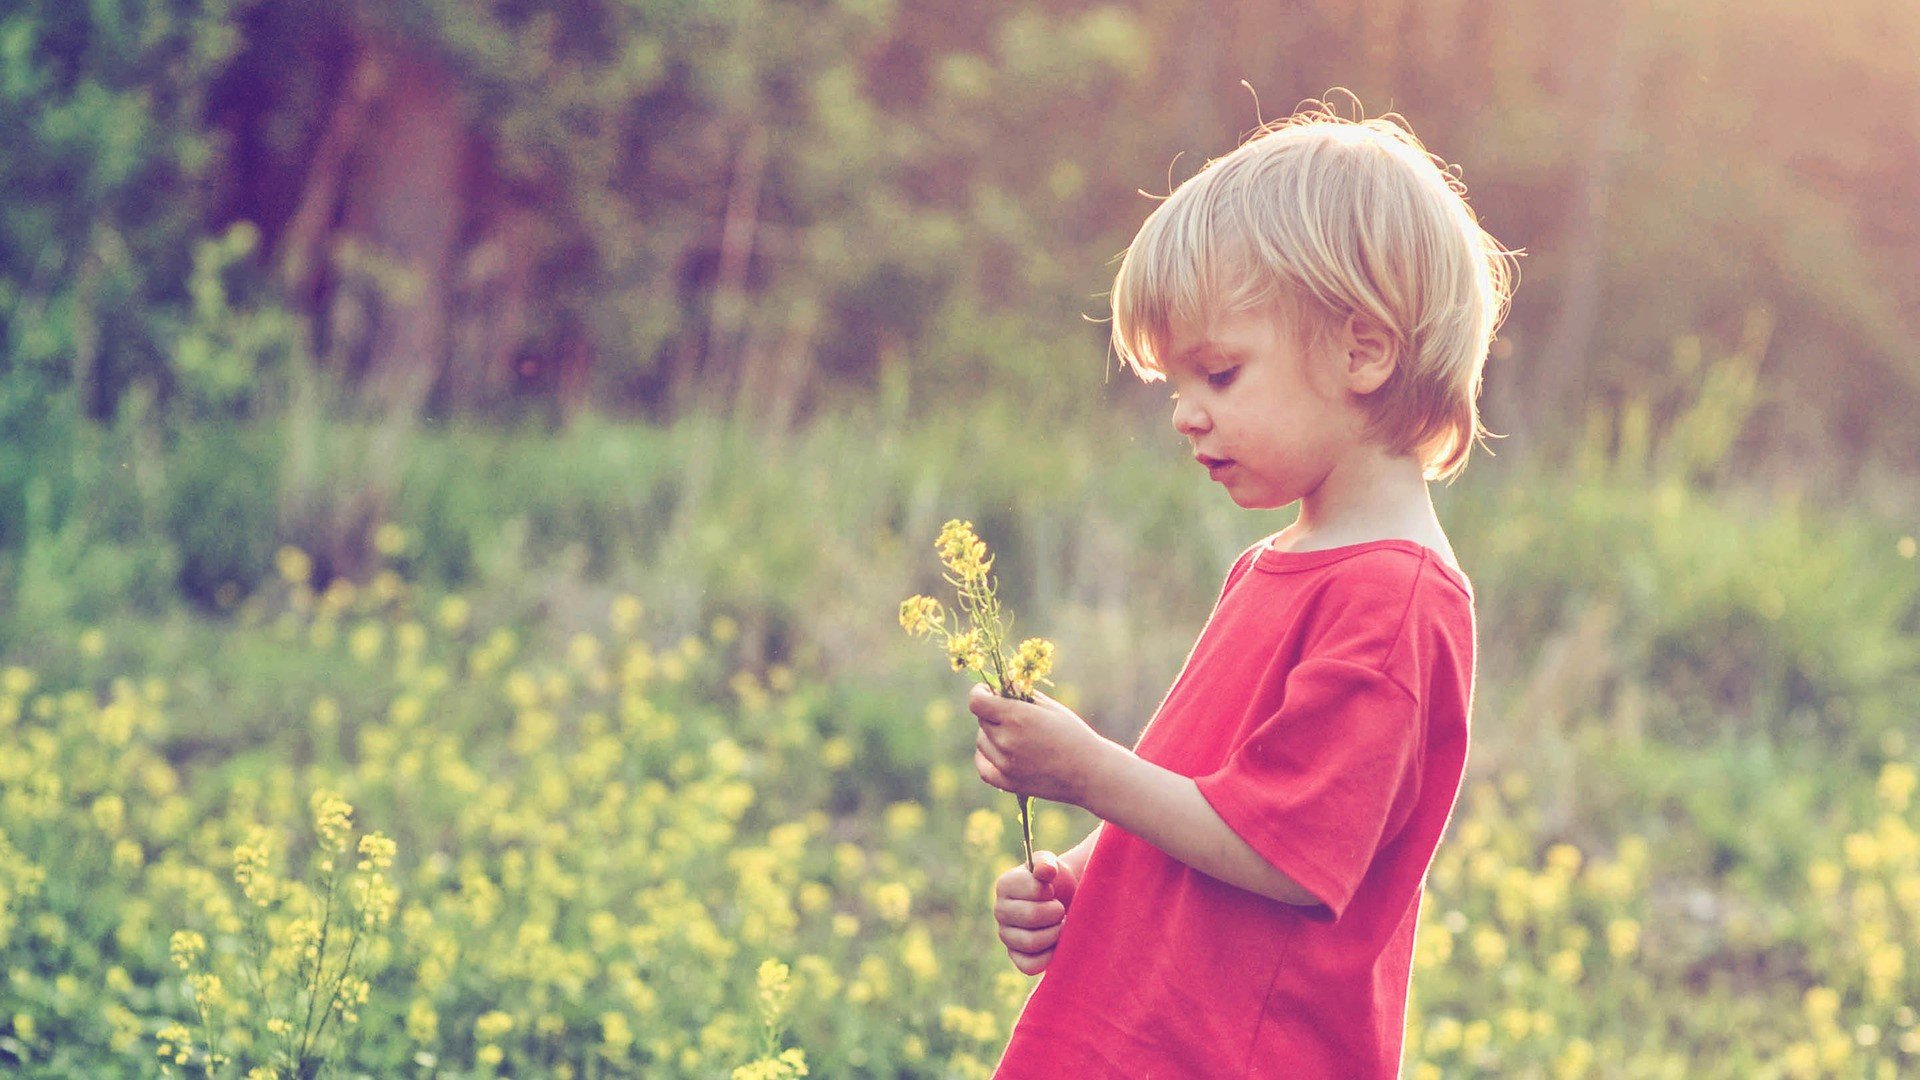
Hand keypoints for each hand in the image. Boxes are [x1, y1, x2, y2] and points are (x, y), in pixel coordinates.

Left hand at [970, 683, 1112, 805]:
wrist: (1089, 772)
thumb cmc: (1072, 734)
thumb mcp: (1050, 706)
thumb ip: (1022, 693)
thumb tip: (1000, 683)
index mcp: (1017, 716)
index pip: (977, 701)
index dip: (979, 693)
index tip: (988, 692)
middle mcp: (1006, 740)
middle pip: (981, 720)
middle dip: (992, 712)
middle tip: (1011, 714)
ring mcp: (1005, 763)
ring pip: (981, 741)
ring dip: (990, 734)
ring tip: (1014, 734)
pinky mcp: (1007, 782)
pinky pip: (983, 765)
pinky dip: (986, 756)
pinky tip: (999, 751)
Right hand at [994, 850, 1077, 974]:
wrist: (1062, 900)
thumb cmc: (1055, 881)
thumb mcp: (1052, 865)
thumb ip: (1047, 864)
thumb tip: (1044, 871)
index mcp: (1005, 884)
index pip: (1034, 891)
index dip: (1049, 891)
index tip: (1051, 890)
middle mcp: (1000, 910)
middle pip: (1032, 916)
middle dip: (1055, 913)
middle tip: (1060, 909)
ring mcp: (1006, 935)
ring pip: (1031, 942)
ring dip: (1055, 934)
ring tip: (1060, 925)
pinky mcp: (1015, 957)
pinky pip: (1029, 965)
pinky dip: (1048, 957)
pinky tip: (1055, 944)